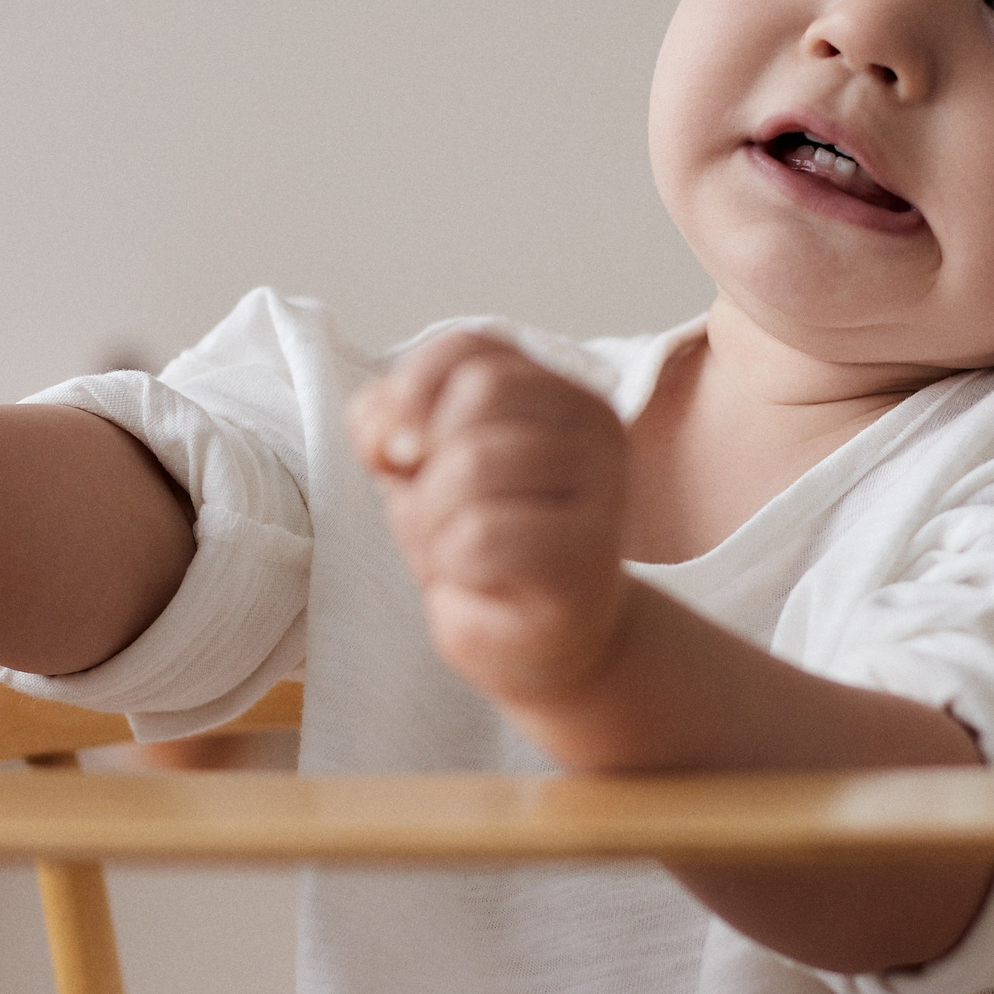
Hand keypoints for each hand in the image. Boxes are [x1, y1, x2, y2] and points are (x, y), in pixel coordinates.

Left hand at [348, 333, 628, 708]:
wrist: (539, 645)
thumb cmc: (480, 546)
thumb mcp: (425, 468)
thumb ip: (395, 422)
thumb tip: (389, 433)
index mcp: (559, 391)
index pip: (471, 348)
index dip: (409, 393)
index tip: (393, 453)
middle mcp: (596, 428)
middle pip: (476, 396)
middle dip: (424, 462)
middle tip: (432, 513)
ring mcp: (603, 492)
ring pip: (474, 462)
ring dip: (432, 518)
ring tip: (453, 552)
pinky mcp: (587, 560)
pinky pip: (481, 536)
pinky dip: (451, 563)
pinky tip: (477, 583)